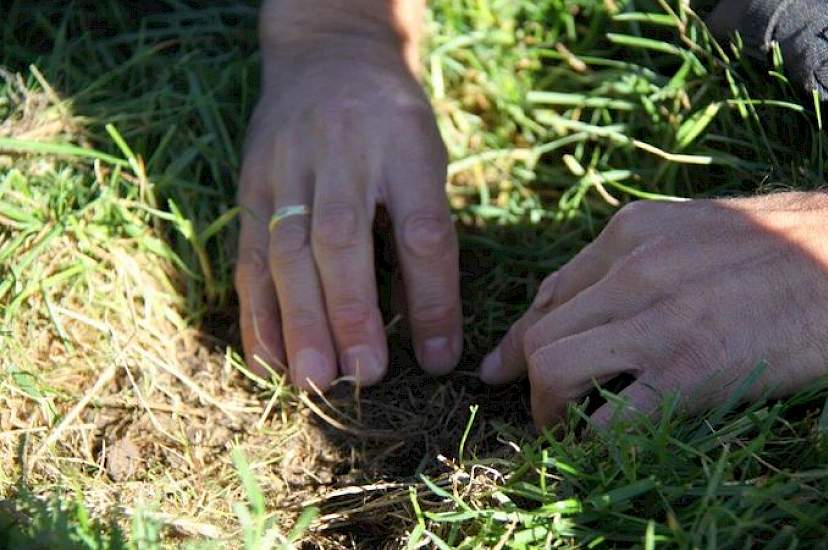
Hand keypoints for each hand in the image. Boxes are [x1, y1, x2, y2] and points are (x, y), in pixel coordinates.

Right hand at [235, 31, 461, 389]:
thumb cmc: (392, 123)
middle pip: (342, 239)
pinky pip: (249, 251)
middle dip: (351, 313)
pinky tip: (268, 358)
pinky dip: (258, 310)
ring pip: (288, 249)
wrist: (328, 54)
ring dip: (300, 321)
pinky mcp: (252, 182)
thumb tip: (429, 332)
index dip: (430, 297)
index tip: (439, 359)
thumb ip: (425, 234)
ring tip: (313, 381)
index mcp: (404, 145)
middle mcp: (343, 153)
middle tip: (363, 377)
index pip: (420, 228)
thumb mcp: (426, 159)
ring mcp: (288, 165)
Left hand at [480, 173, 827, 427]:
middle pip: (540, 336)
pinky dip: (597, 442)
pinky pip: (609, 421)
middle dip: (530, 381)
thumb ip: (637, 260)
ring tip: (572, 428)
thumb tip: (588, 305)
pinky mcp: (692, 369)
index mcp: (630, 232)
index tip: (505, 369)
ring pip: (553, 371)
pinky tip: (614, 444)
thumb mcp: (695, 227)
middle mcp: (631, 268)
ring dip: (550, 410)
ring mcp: (658, 318)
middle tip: (549, 410)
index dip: (519, 339)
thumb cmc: (792, 243)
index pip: (549, 294)